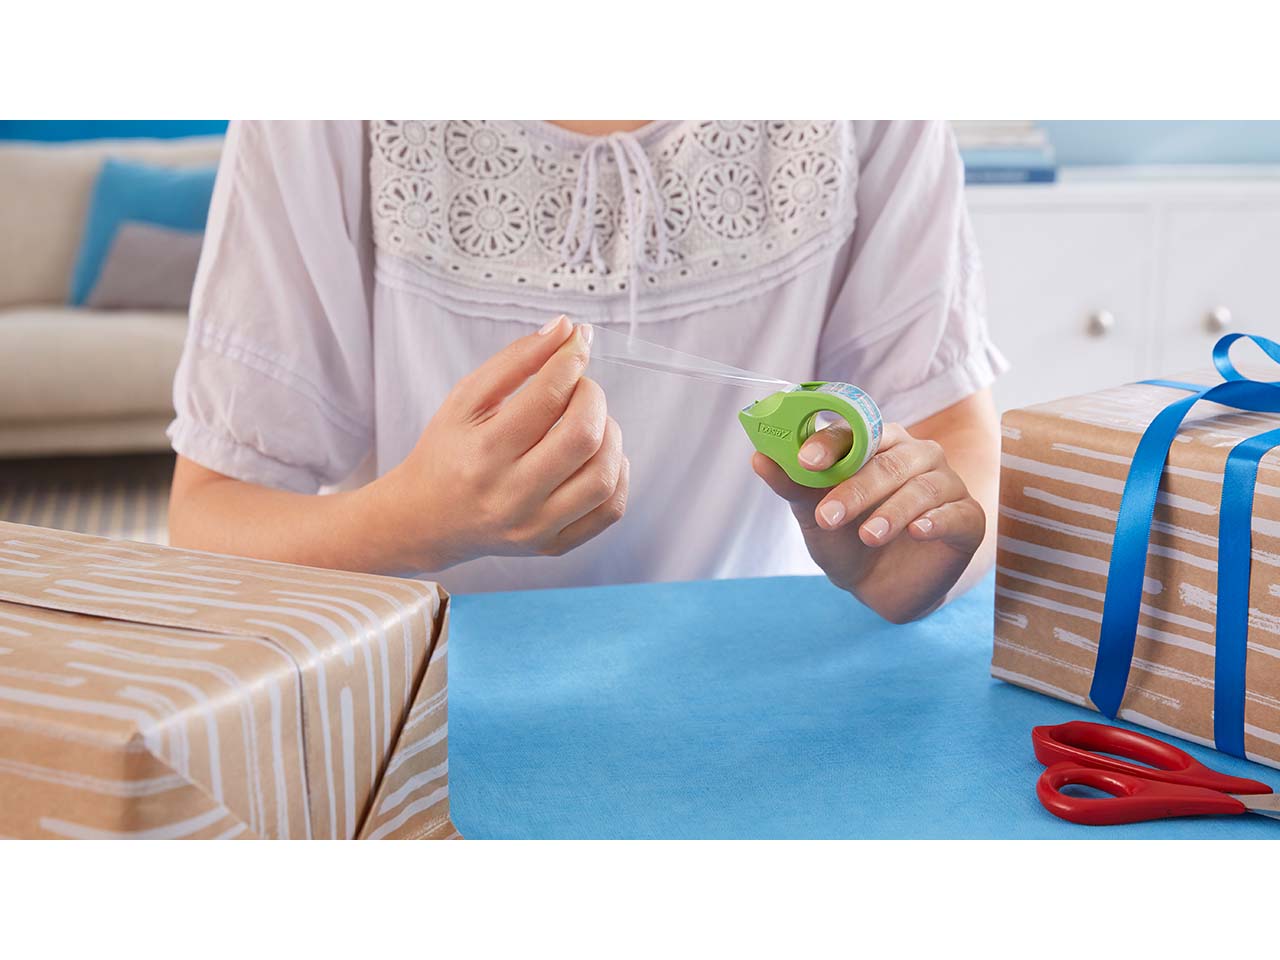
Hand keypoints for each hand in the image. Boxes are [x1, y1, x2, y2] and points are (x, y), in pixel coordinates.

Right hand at [370, 316, 628, 570]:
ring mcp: (534, 527)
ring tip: (590, 421)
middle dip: (594, 397)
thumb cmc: (448, 451)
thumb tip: (567, 329)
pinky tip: (597, 456)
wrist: (427, 518)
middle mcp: (510, 496)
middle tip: (581, 388)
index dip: (572, 360)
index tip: (578, 343)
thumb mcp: (466, 398)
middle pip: (583, 436)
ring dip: (610, 435)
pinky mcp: (552, 546)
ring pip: (604, 476)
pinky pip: (610, 510)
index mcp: (484, 453)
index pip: (548, 397)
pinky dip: (617, 474)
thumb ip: (517, 359)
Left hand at [753, 420, 985, 622]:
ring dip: (892, 510)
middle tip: (828, 516)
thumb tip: (758, 457)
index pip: (856, 430)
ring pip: (923, 485)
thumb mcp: (814, 516)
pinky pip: (957, 512)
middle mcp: (916, 455)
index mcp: (878, 443)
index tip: (804, 461)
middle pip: (890, 458)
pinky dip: (936, 520)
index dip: (831, 442)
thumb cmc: (846, 539)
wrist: (880, 587)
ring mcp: (947, 484)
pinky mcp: (968, 517)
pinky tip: (917, 532)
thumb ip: (793, 486)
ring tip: (868, 537)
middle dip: (857, 487)